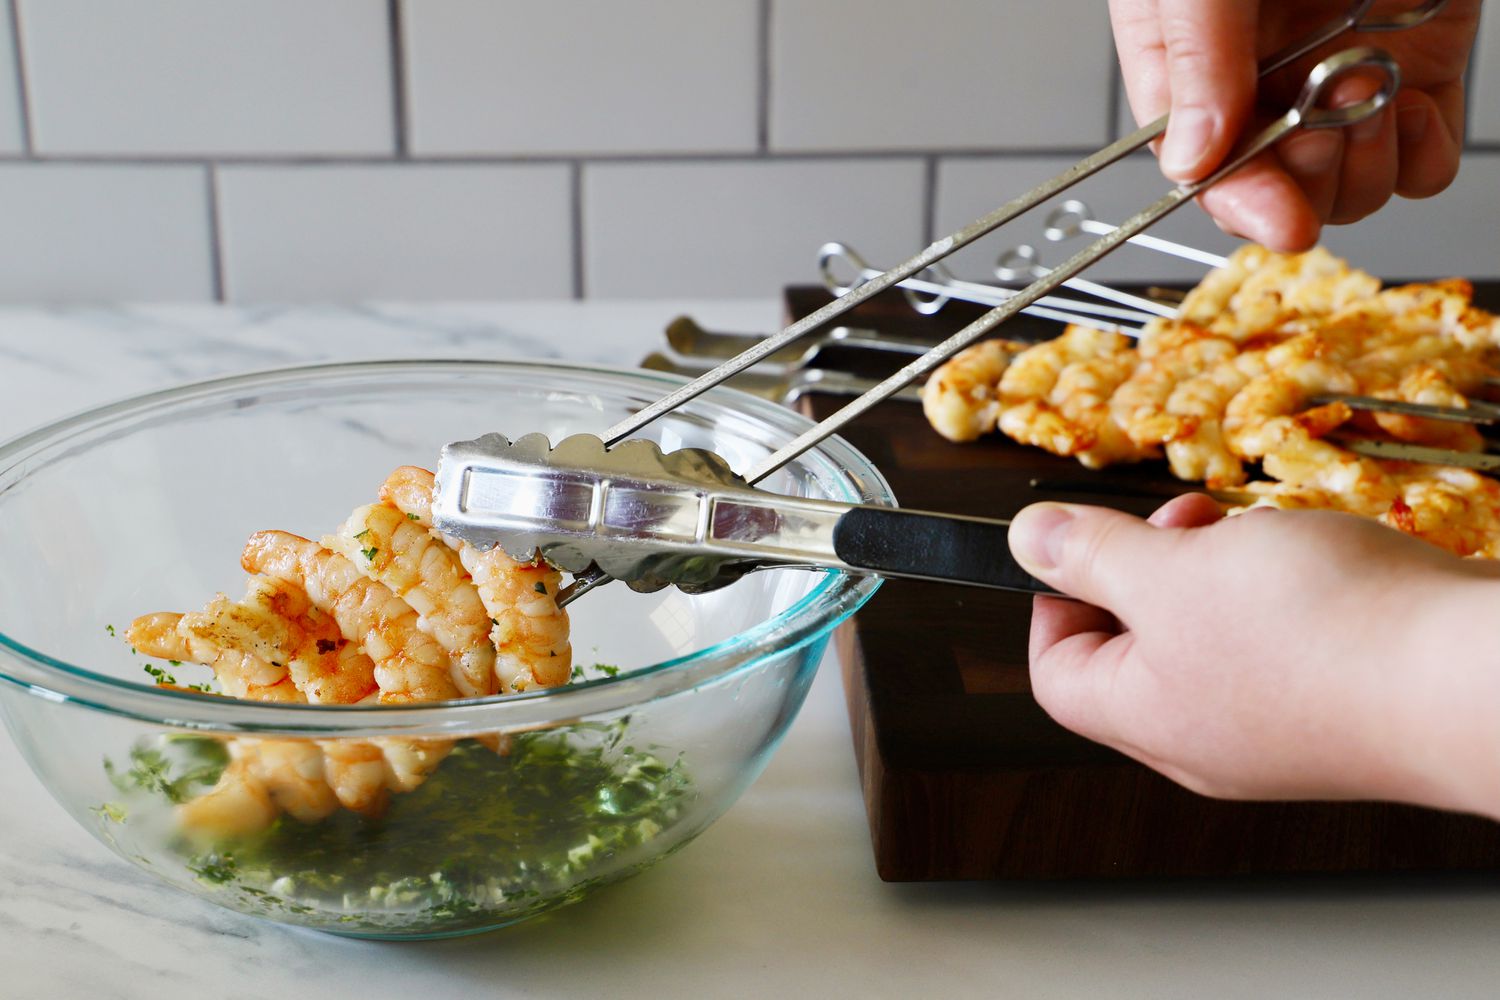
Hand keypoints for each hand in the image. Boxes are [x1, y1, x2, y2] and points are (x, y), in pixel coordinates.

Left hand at [1008, 494, 1499, 817]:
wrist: (1473, 679)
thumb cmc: (1319, 635)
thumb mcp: (1169, 572)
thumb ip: (1091, 554)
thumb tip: (1025, 543)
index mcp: (1145, 719)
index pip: (1057, 671)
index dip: (1055, 600)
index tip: (1085, 547)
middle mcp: (1207, 739)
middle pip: (1137, 649)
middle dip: (1151, 569)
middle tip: (1186, 525)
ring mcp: (1279, 730)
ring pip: (1214, 637)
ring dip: (1223, 572)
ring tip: (1260, 539)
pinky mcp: (1342, 709)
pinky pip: (1283, 645)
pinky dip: (1285, 593)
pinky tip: (1318, 563)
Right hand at [1109, 0, 1481, 249]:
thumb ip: (1195, 55)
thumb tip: (1190, 162)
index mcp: (1189, 61)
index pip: (1201, 168)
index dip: (1239, 200)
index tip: (1280, 217)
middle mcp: (1262, 81)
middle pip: (1275, 191)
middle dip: (1305, 178)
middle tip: (1325, 119)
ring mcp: (1340, 79)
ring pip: (1346, 189)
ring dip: (1363, 166)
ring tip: (1369, 89)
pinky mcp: (1419, 71)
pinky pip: (1418, 165)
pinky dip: (1418, 155)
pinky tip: (1409, 104)